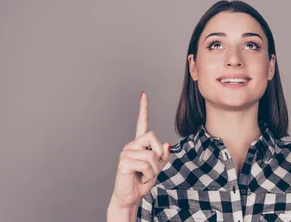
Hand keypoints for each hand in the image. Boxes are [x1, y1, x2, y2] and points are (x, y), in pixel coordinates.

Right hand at [109, 92, 170, 209]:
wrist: (131, 197)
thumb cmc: (142, 181)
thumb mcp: (158, 167)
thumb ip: (163, 156)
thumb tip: (167, 144)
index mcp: (139, 144)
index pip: (142, 122)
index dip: (143, 108)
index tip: (143, 94)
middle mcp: (131, 145)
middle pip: (152, 136)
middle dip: (159, 154)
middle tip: (153, 168)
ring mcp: (126, 152)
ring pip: (151, 154)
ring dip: (154, 170)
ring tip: (144, 175)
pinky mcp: (124, 161)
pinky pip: (145, 164)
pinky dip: (148, 174)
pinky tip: (140, 178)